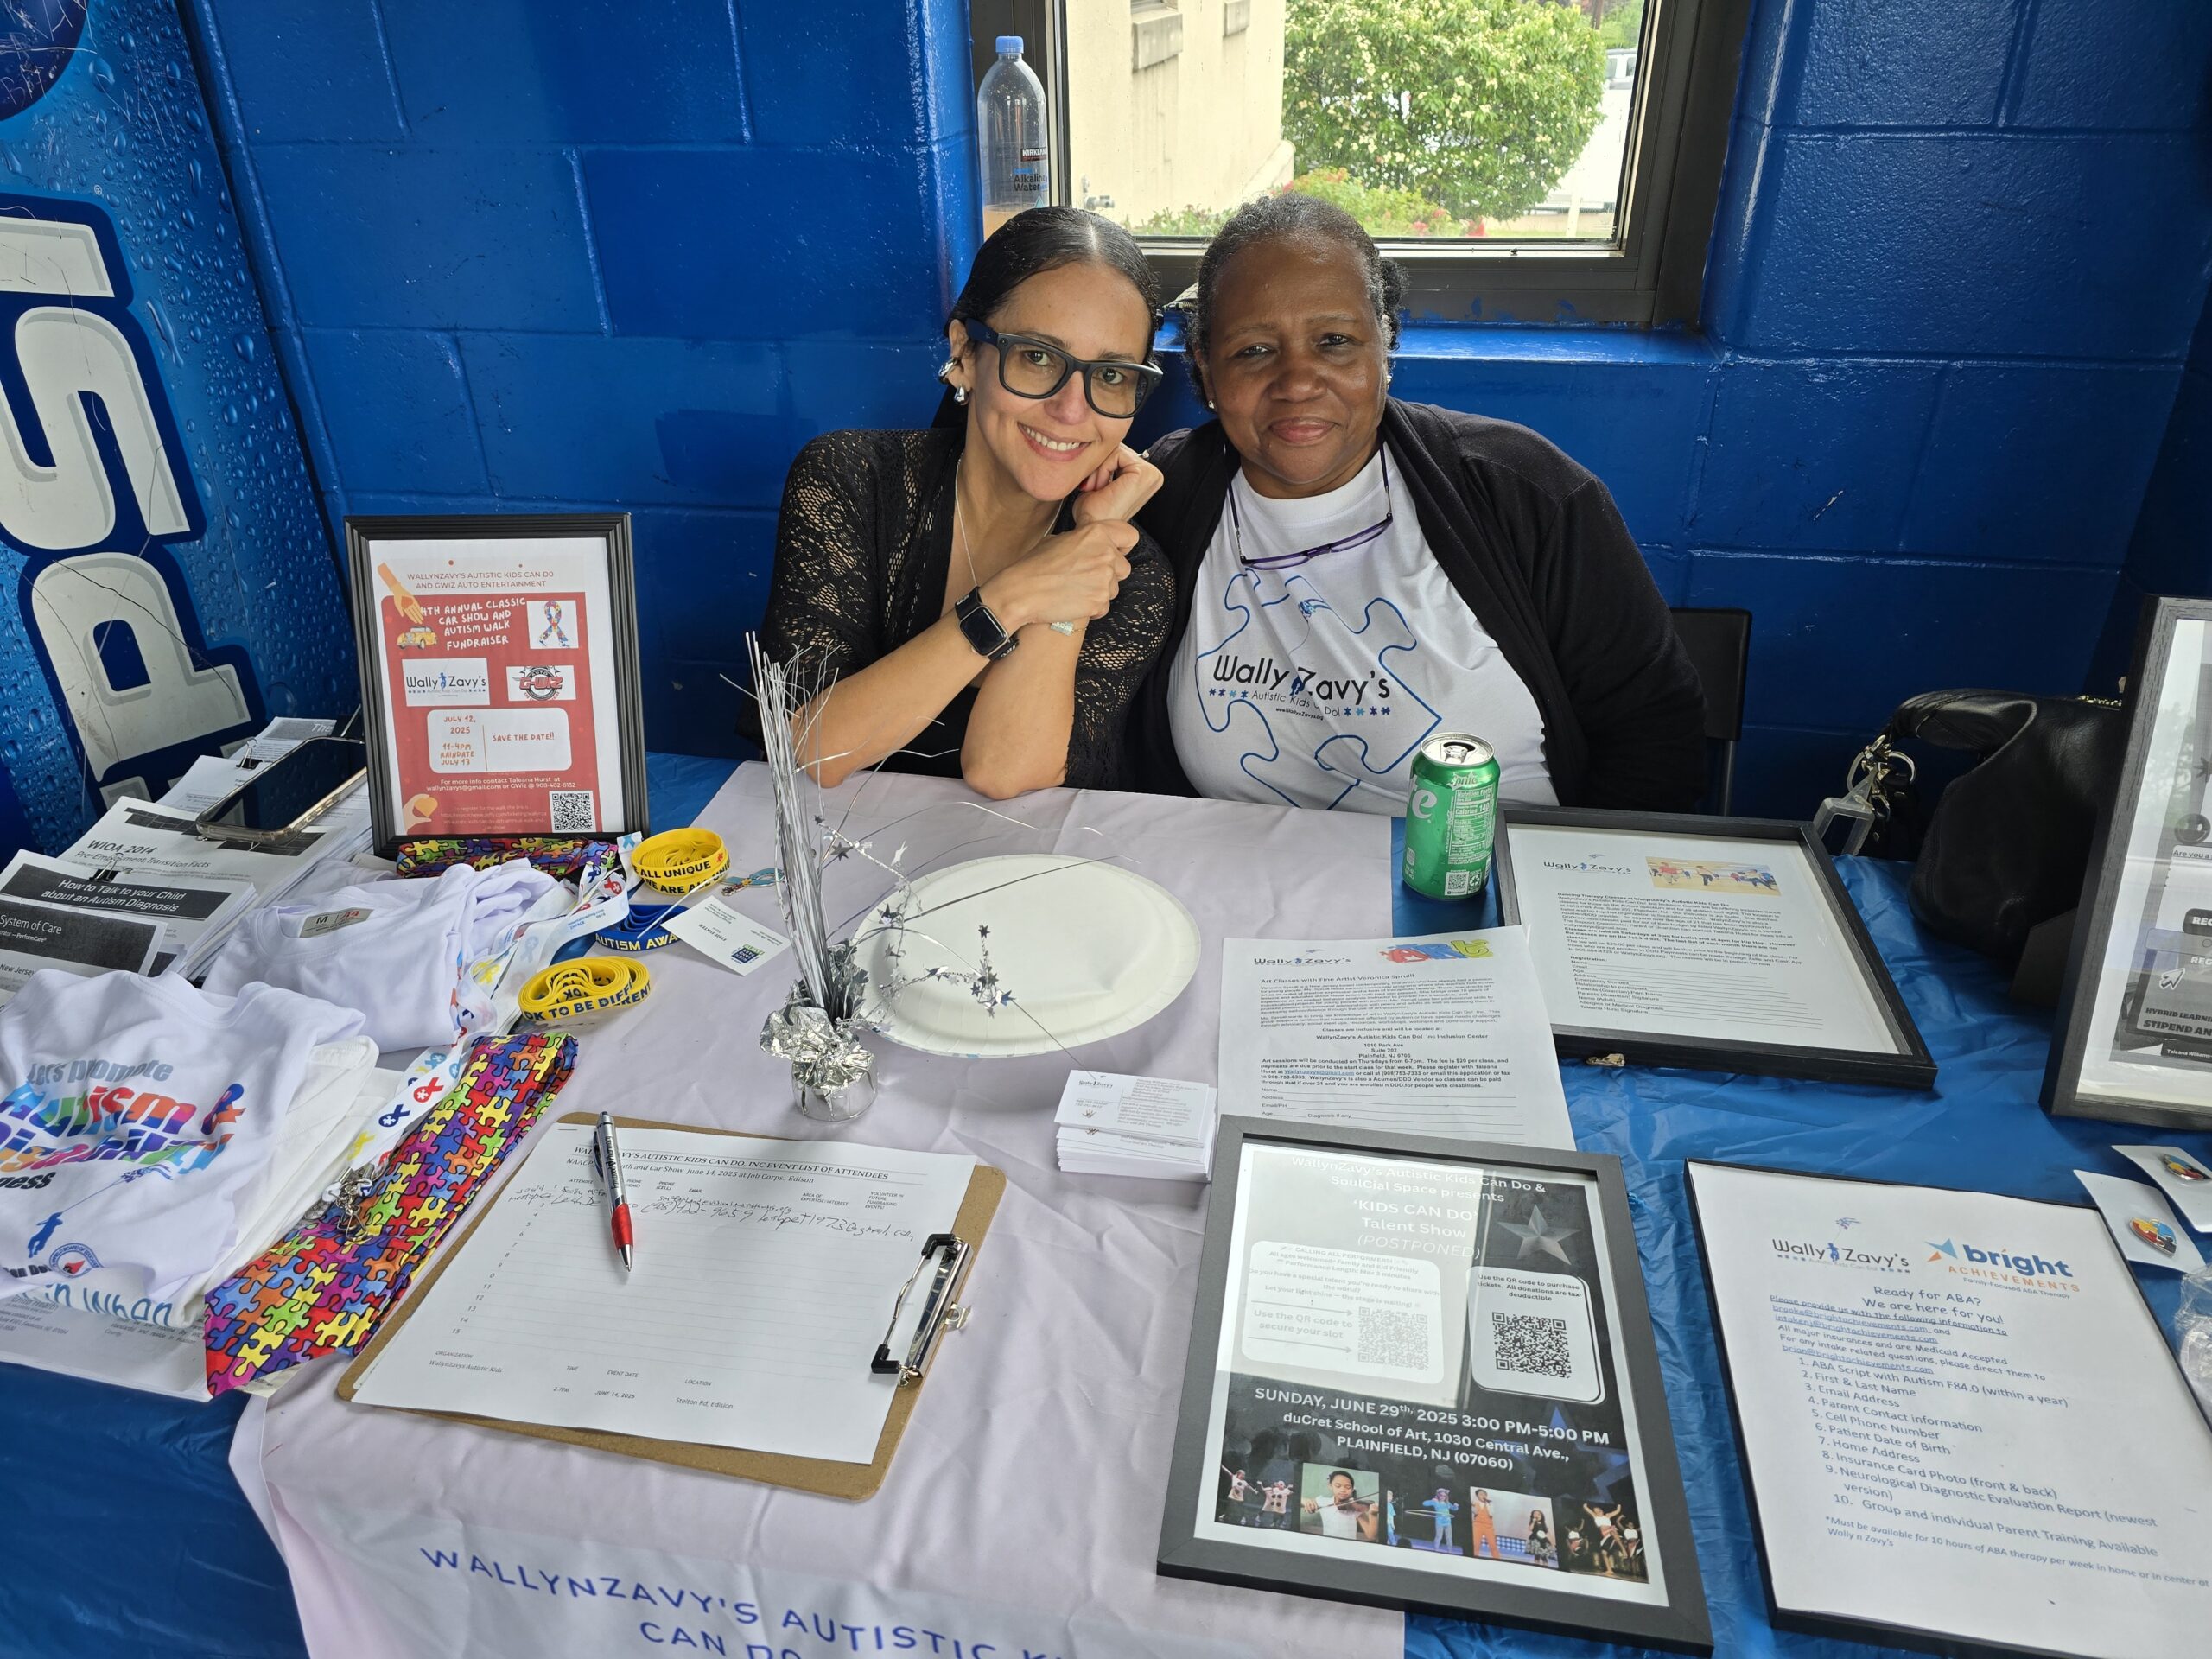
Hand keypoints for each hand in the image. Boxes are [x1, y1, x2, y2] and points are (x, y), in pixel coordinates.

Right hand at [978, 521, 1135, 632]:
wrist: (1022, 592)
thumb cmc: (1035, 565)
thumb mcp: (1058, 539)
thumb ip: (1082, 540)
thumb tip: (1090, 544)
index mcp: (1096, 533)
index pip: (1130, 536)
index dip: (1123, 546)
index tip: (1115, 553)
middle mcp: (1105, 553)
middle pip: (1124, 567)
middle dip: (1110, 574)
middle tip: (1086, 578)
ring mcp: (1104, 578)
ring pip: (1114, 588)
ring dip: (1100, 591)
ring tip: (1075, 591)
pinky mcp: (1099, 601)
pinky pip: (1104, 606)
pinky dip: (1092, 608)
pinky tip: (1073, 602)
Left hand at [1070, 443, 1161, 525]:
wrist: (1093, 528)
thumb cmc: (1094, 513)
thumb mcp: (1101, 479)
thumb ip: (1106, 461)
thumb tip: (1099, 442)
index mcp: (1146, 477)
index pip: (1120, 451)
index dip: (1101, 464)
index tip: (1093, 486)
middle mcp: (1153, 475)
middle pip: (1119, 448)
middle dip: (1100, 465)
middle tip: (1092, 487)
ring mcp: (1152, 473)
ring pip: (1116, 450)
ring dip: (1099, 468)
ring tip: (1095, 488)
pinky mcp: (1144, 472)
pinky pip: (1116, 453)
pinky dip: (1102, 468)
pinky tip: (1101, 487)